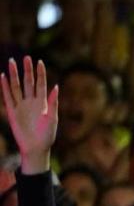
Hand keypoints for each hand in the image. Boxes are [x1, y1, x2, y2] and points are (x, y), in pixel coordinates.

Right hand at [1, 57, 58, 173]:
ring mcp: (21, 106)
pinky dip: (5, 87)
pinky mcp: (12, 111)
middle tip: (26, 58)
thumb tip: (56, 86)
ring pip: (16, 86)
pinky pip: (7, 96)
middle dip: (27, 70)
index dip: (40, 73)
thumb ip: (53, 102)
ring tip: (12, 62)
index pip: (41, 84)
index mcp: (43, 103)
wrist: (36, 148)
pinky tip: (3, 77)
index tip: (39, 61)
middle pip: (28, 82)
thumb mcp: (52, 118)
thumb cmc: (47, 135)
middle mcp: (31, 102)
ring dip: (14, 75)